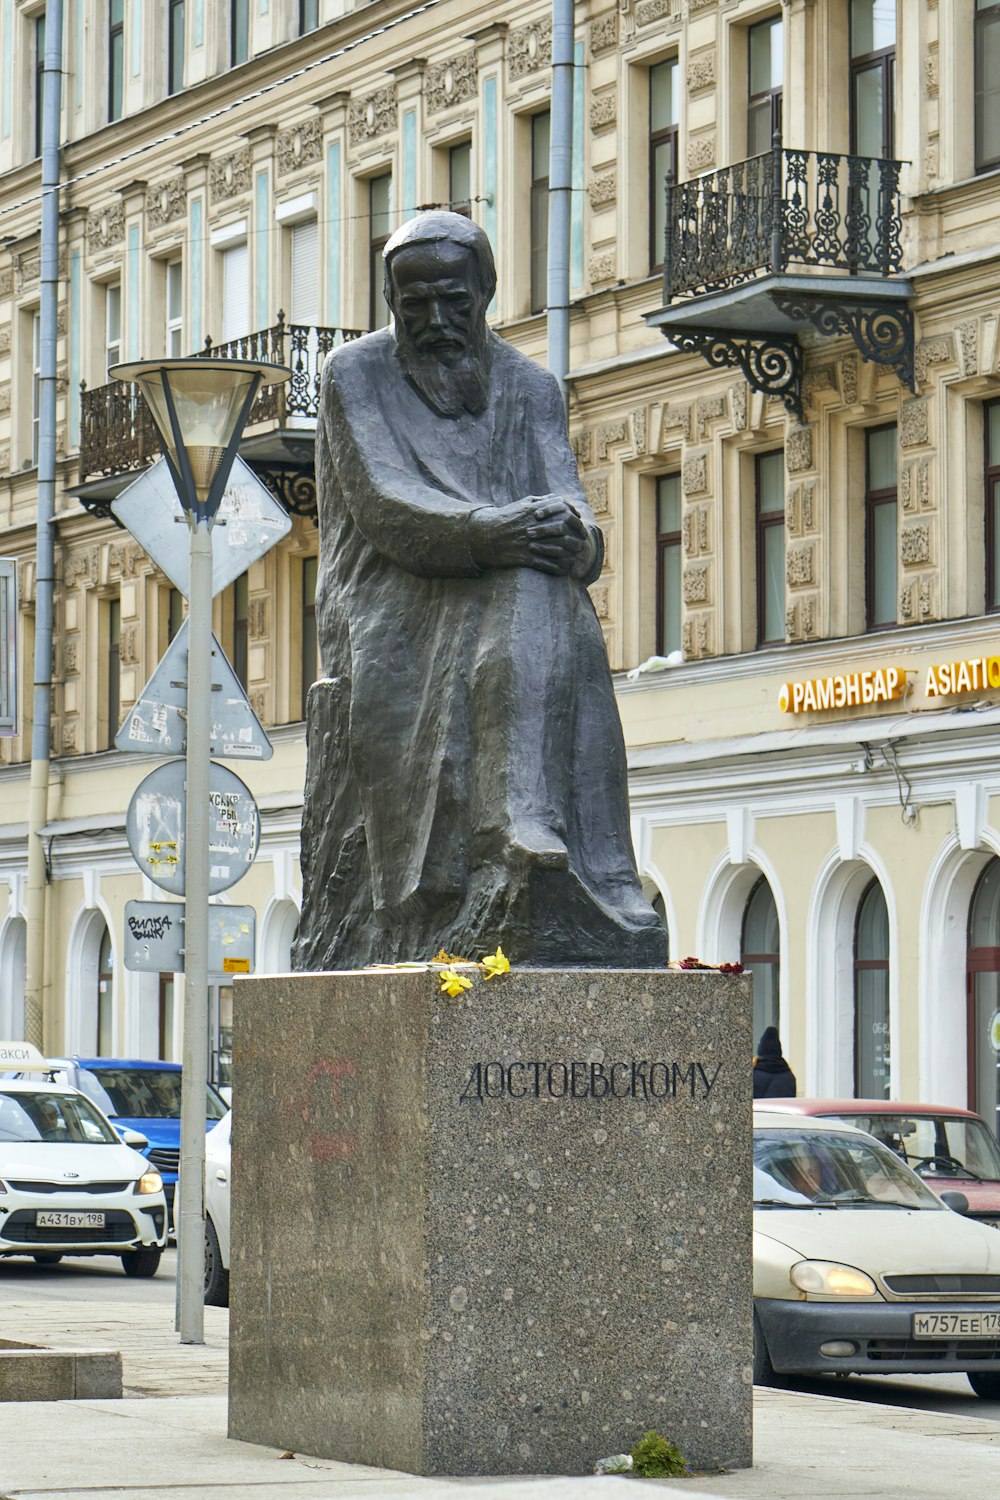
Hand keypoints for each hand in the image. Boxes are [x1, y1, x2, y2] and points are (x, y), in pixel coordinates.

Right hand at [470, 498, 594, 576]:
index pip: (561, 510)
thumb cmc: (504, 518)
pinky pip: (545, 564)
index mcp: (533, 511)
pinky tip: (565, 570)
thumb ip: (540, 501)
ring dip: (569, 555)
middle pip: (562, 530)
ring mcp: (529, 543)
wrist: (484, 535)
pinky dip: (557, 568)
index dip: (573, 516)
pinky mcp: (524, 557)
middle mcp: (533, 526)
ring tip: (576, 558)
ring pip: (556, 549)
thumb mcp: (521, 505)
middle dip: (575, 537)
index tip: (579, 522)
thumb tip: (558, 499)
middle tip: (582, 543)